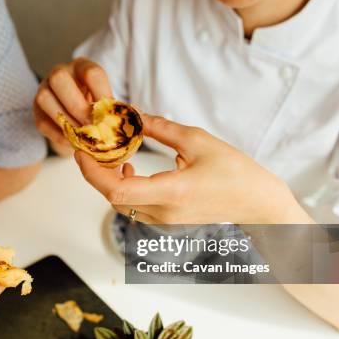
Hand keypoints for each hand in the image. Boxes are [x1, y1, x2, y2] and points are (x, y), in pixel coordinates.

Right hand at [34, 57, 112, 155]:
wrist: (75, 115)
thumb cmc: (96, 106)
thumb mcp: (107, 101)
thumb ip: (118, 109)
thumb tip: (138, 119)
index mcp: (82, 66)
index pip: (91, 73)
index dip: (102, 94)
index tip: (111, 114)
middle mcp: (60, 73)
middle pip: (59, 79)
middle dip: (78, 106)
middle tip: (93, 126)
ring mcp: (43, 90)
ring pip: (44, 99)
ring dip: (66, 121)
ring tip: (83, 137)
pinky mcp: (36, 112)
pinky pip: (43, 123)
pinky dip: (59, 135)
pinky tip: (74, 143)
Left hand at [75, 115, 313, 223]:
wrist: (256, 203)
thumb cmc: (234, 172)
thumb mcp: (197, 141)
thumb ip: (160, 128)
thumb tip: (133, 114)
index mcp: (172, 192)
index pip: (117, 190)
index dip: (93, 173)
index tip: (83, 152)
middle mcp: (165, 213)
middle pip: (113, 198)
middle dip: (97, 174)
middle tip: (93, 150)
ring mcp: (165, 222)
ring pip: (121, 205)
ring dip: (110, 182)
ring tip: (114, 156)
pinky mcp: (167, 223)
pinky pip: (134, 209)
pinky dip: (124, 191)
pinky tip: (131, 171)